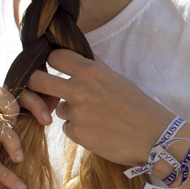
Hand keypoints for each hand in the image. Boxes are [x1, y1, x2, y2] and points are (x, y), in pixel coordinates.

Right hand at [0, 80, 53, 188]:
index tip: (48, 119)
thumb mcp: (22, 123)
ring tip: (21, 158)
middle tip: (44, 123)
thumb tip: (57, 100)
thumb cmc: (6, 142)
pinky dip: (5, 175)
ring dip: (11, 140)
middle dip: (26, 105)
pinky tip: (21, 186)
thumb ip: (34, 110)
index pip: (12, 86)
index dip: (33, 98)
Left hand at [27, 49, 175, 166]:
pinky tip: (98, 130)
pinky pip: (67, 128)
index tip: (52, 65)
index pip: (54, 56)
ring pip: (58, 108)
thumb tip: (79, 51)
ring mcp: (75, 113)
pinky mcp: (76, 133)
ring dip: (69, 112)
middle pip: (37, 80)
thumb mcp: (116, 78)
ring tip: (95, 116)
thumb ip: (94, 66)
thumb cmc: (138, 105)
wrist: (154, 136)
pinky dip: (78, 129)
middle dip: (35, 82)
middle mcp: (79, 90)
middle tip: (41, 86)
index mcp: (90, 71)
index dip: (51, 60)